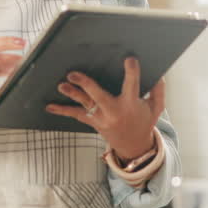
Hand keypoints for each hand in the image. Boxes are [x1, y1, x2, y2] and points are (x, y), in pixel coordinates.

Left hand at [46, 57, 163, 159]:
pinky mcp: (93, 121)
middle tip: (74, 74)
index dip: (132, 72)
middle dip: (86, 84)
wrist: (133, 147)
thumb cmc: (144, 121)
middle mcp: (114, 111)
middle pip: (98, 96)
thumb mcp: (157, 107)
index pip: (132, 86)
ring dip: (72, 95)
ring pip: (85, 104)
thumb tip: (158, 73)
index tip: (130, 60)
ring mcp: (101, 117)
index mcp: (131, 104)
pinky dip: (62, 110)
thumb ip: (158, 90)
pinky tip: (49, 106)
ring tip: (61, 85)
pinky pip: (76, 115)